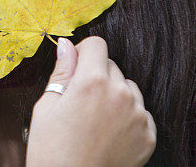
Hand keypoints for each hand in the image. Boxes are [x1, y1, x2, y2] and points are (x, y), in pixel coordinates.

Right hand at [26, 36, 155, 166]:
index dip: (82, 53)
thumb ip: (62, 71)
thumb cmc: (52, 150)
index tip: (75, 69)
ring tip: (95, 120)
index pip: (96, 45)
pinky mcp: (148, 135)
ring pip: (128, 88)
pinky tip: (108, 134)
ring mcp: (137, 115)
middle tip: (80, 102)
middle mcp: (120, 94)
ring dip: (114, 95)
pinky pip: (140, 112)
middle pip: (111, 66)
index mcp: (91, 82)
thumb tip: (67, 44)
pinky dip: (127, 117)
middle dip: (96, 76)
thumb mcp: (47, 106)